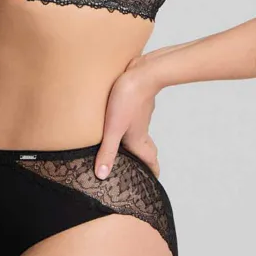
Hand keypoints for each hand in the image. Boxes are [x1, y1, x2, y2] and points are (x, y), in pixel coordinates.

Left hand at [94, 58, 161, 180]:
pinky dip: (130, 125)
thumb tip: (102, 176)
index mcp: (138, 139)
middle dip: (145, 160)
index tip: (150, 184)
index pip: (150, 161)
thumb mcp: (113, 128)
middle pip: (147, 148)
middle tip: (139, 169)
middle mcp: (141, 129)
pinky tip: (119, 120)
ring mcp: (140, 115)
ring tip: (125, 148)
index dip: (152, 173)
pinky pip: (135, 118)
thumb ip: (107, 152)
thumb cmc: (128, 99)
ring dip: (136, 142)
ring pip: (140, 133)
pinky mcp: (137, 102)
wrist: (143, 72)